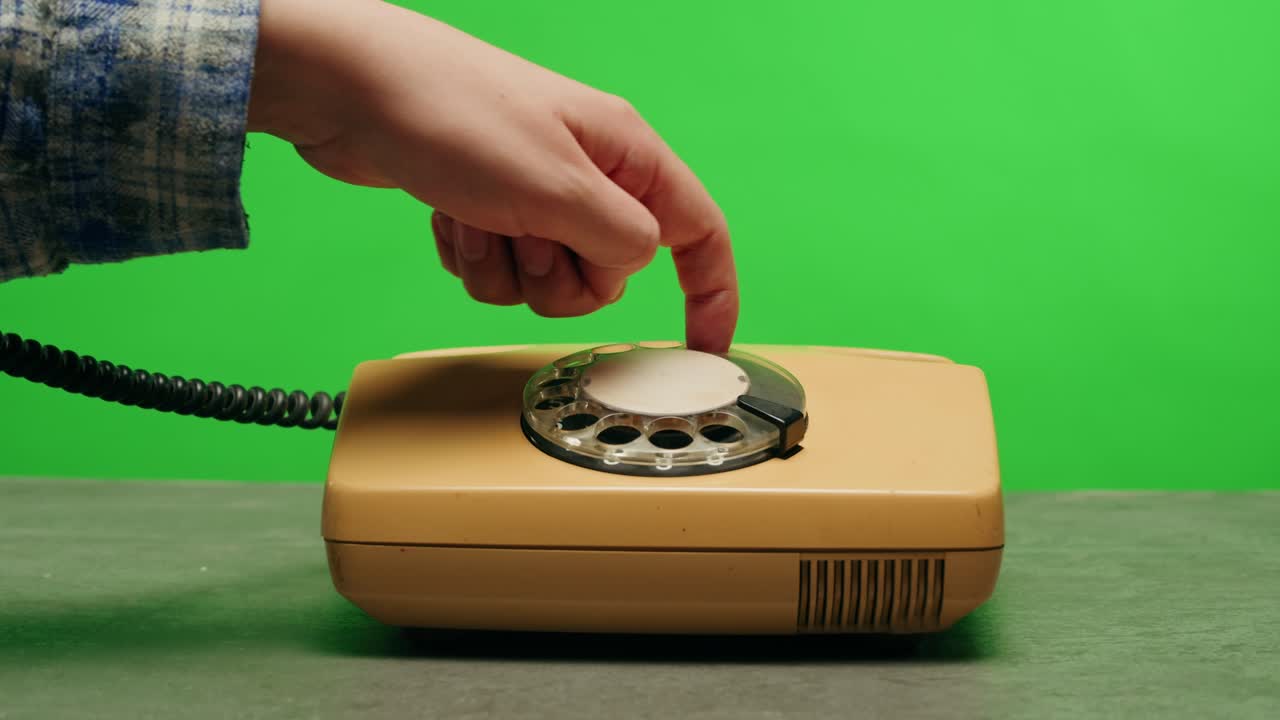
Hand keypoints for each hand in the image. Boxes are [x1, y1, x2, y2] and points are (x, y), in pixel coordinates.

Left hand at [246, 0, 737, 351]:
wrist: (351, 89)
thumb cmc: (454, 114)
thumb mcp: (556, 187)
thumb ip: (618, 239)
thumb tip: (636, 266)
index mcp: (626, 154)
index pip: (698, 233)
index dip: (712, 294)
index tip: (705, 351)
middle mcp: (588, 174)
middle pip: (611, 273)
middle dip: (564, 276)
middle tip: (528, 235)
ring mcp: (533, 191)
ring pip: (549, 281)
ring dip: (508, 267)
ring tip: (477, 216)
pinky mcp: (486, 207)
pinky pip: (501, 273)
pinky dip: (474, 258)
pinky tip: (451, 216)